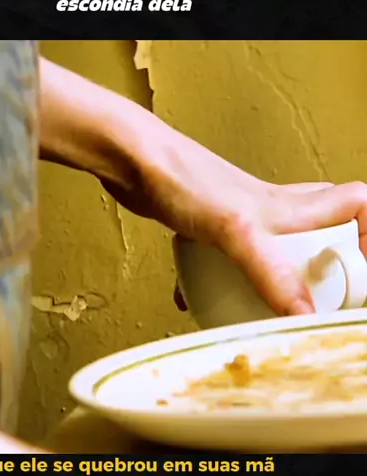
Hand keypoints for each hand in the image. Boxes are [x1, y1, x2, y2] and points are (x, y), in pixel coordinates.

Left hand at [107, 131, 366, 316]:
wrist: (131, 160)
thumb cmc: (182, 178)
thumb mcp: (235, 231)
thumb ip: (271, 272)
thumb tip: (305, 314)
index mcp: (290, 206)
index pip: (354, 204)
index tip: (361, 268)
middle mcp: (271, 209)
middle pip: (319, 230)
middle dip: (323, 266)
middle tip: (314, 300)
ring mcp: (239, 218)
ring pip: (273, 248)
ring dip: (273, 279)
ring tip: (262, 311)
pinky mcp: (208, 226)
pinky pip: (227, 258)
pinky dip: (217, 281)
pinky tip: (198, 301)